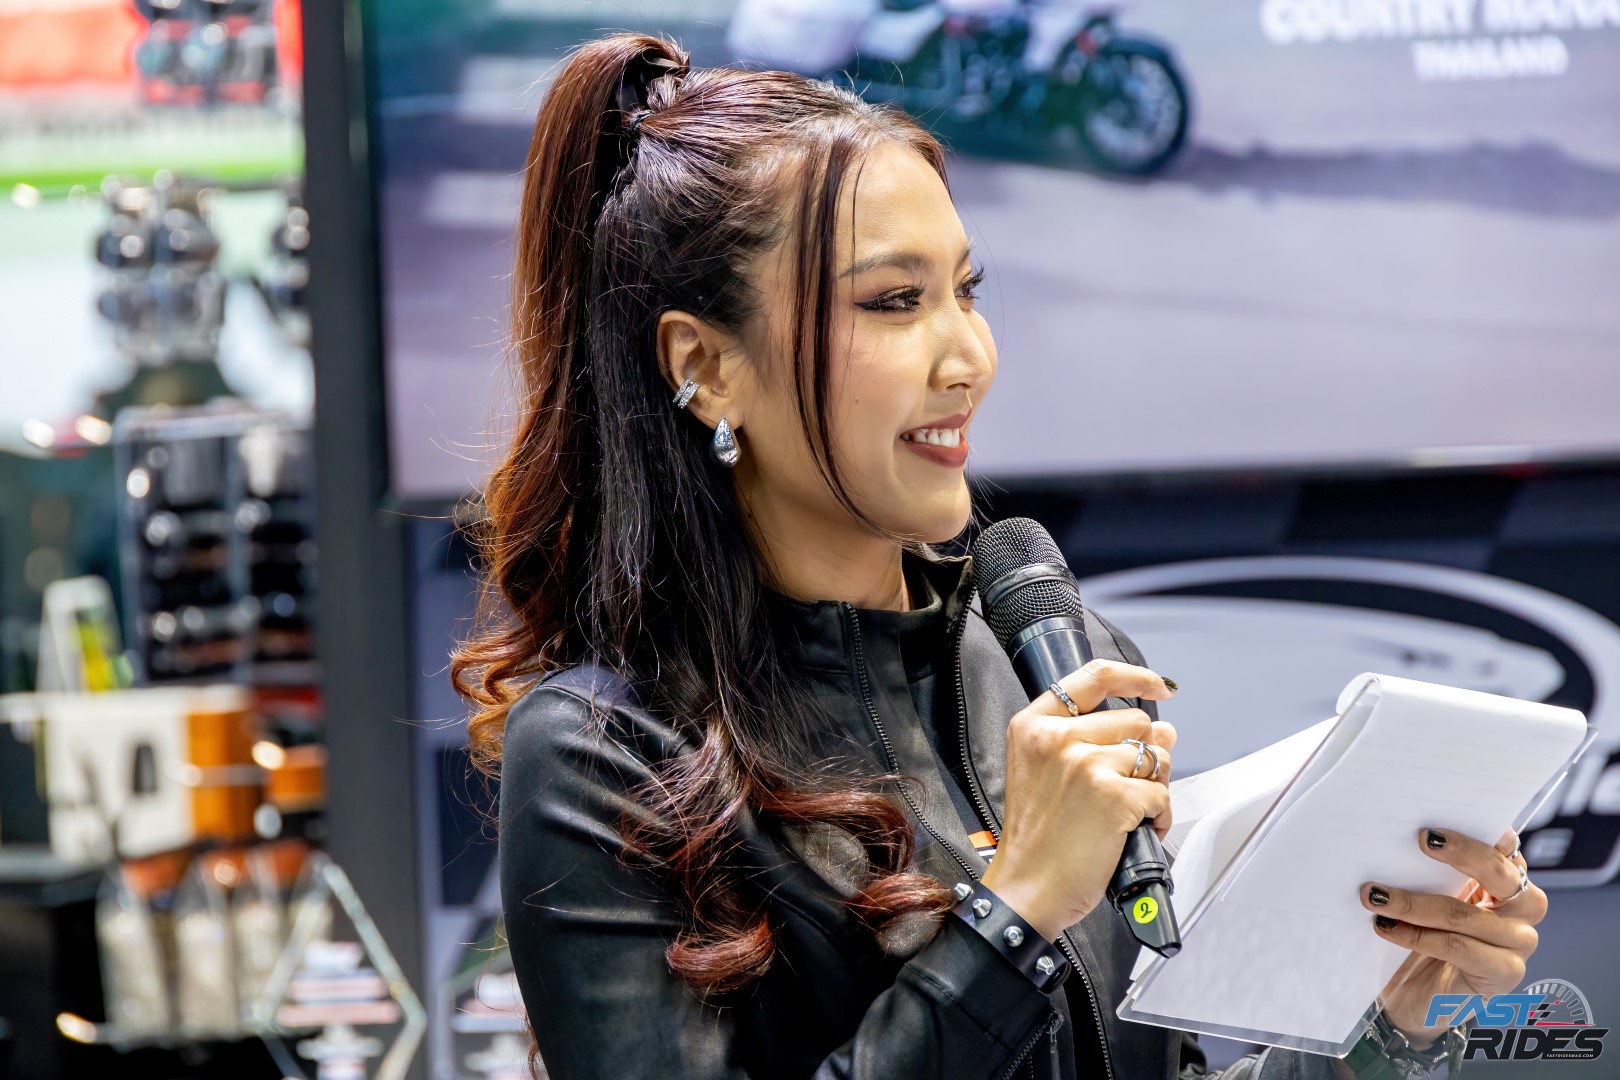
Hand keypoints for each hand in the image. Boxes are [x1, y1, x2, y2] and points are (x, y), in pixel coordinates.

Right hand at [979, 658, 1177, 940]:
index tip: (1158, 686)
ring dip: (1154, 787)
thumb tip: (1161, 730)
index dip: (1135, 677)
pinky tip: (1134, 831)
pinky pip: (1160, 794)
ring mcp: (1086, 763)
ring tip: (1129, 814)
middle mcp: (1058, 737)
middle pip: (1135, 721)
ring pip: (1154, 756)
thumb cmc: (1037, 838)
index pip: (1094, 677)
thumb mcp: (1044, 774)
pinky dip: (1158, 817)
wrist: (1027, 888)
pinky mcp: (1114, 795)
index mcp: (1034, 725)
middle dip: (1145, 754)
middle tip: (1129, 787)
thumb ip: (1096, 742)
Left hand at [1360, 828, 1544, 1048]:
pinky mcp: (1505, 973)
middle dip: (1460, 853)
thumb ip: (1430, 869)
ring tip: (1373, 895)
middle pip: (1500, 874)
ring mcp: (1519, 943)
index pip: (1505, 848)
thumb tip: (1401, 833)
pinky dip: (1417, 936)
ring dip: (1412, 903)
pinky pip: (1458, 947)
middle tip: (1421, 839)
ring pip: (1465, 914)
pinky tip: (1386, 928)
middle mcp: (1522, 909)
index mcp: (1507, 882)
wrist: (1416, 999)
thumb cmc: (1421, 940)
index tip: (1445, 821)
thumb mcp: (1426, 897)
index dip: (1480, 833)